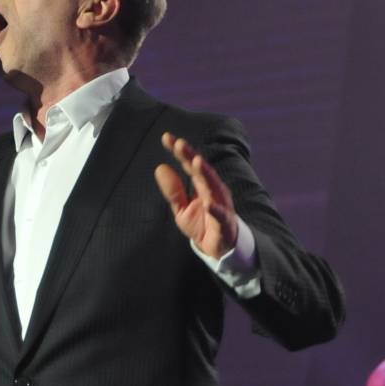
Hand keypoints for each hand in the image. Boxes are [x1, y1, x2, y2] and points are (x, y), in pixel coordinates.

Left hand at [154, 132, 238, 259]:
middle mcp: (213, 190)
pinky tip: (210, 205)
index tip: (166, 137)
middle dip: (192, 156)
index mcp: (201, 184)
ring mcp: (221, 205)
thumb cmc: (201, 223)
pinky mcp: (225, 223)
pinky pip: (221, 216)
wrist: (218, 248)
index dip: (179, 151)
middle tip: (180, 143)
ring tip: (197, 162)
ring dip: (206, 175)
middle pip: (202, 170)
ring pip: (214, 187)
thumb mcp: (181, 208)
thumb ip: (172, 190)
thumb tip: (159, 167)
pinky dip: (217, 211)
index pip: (189, 164)